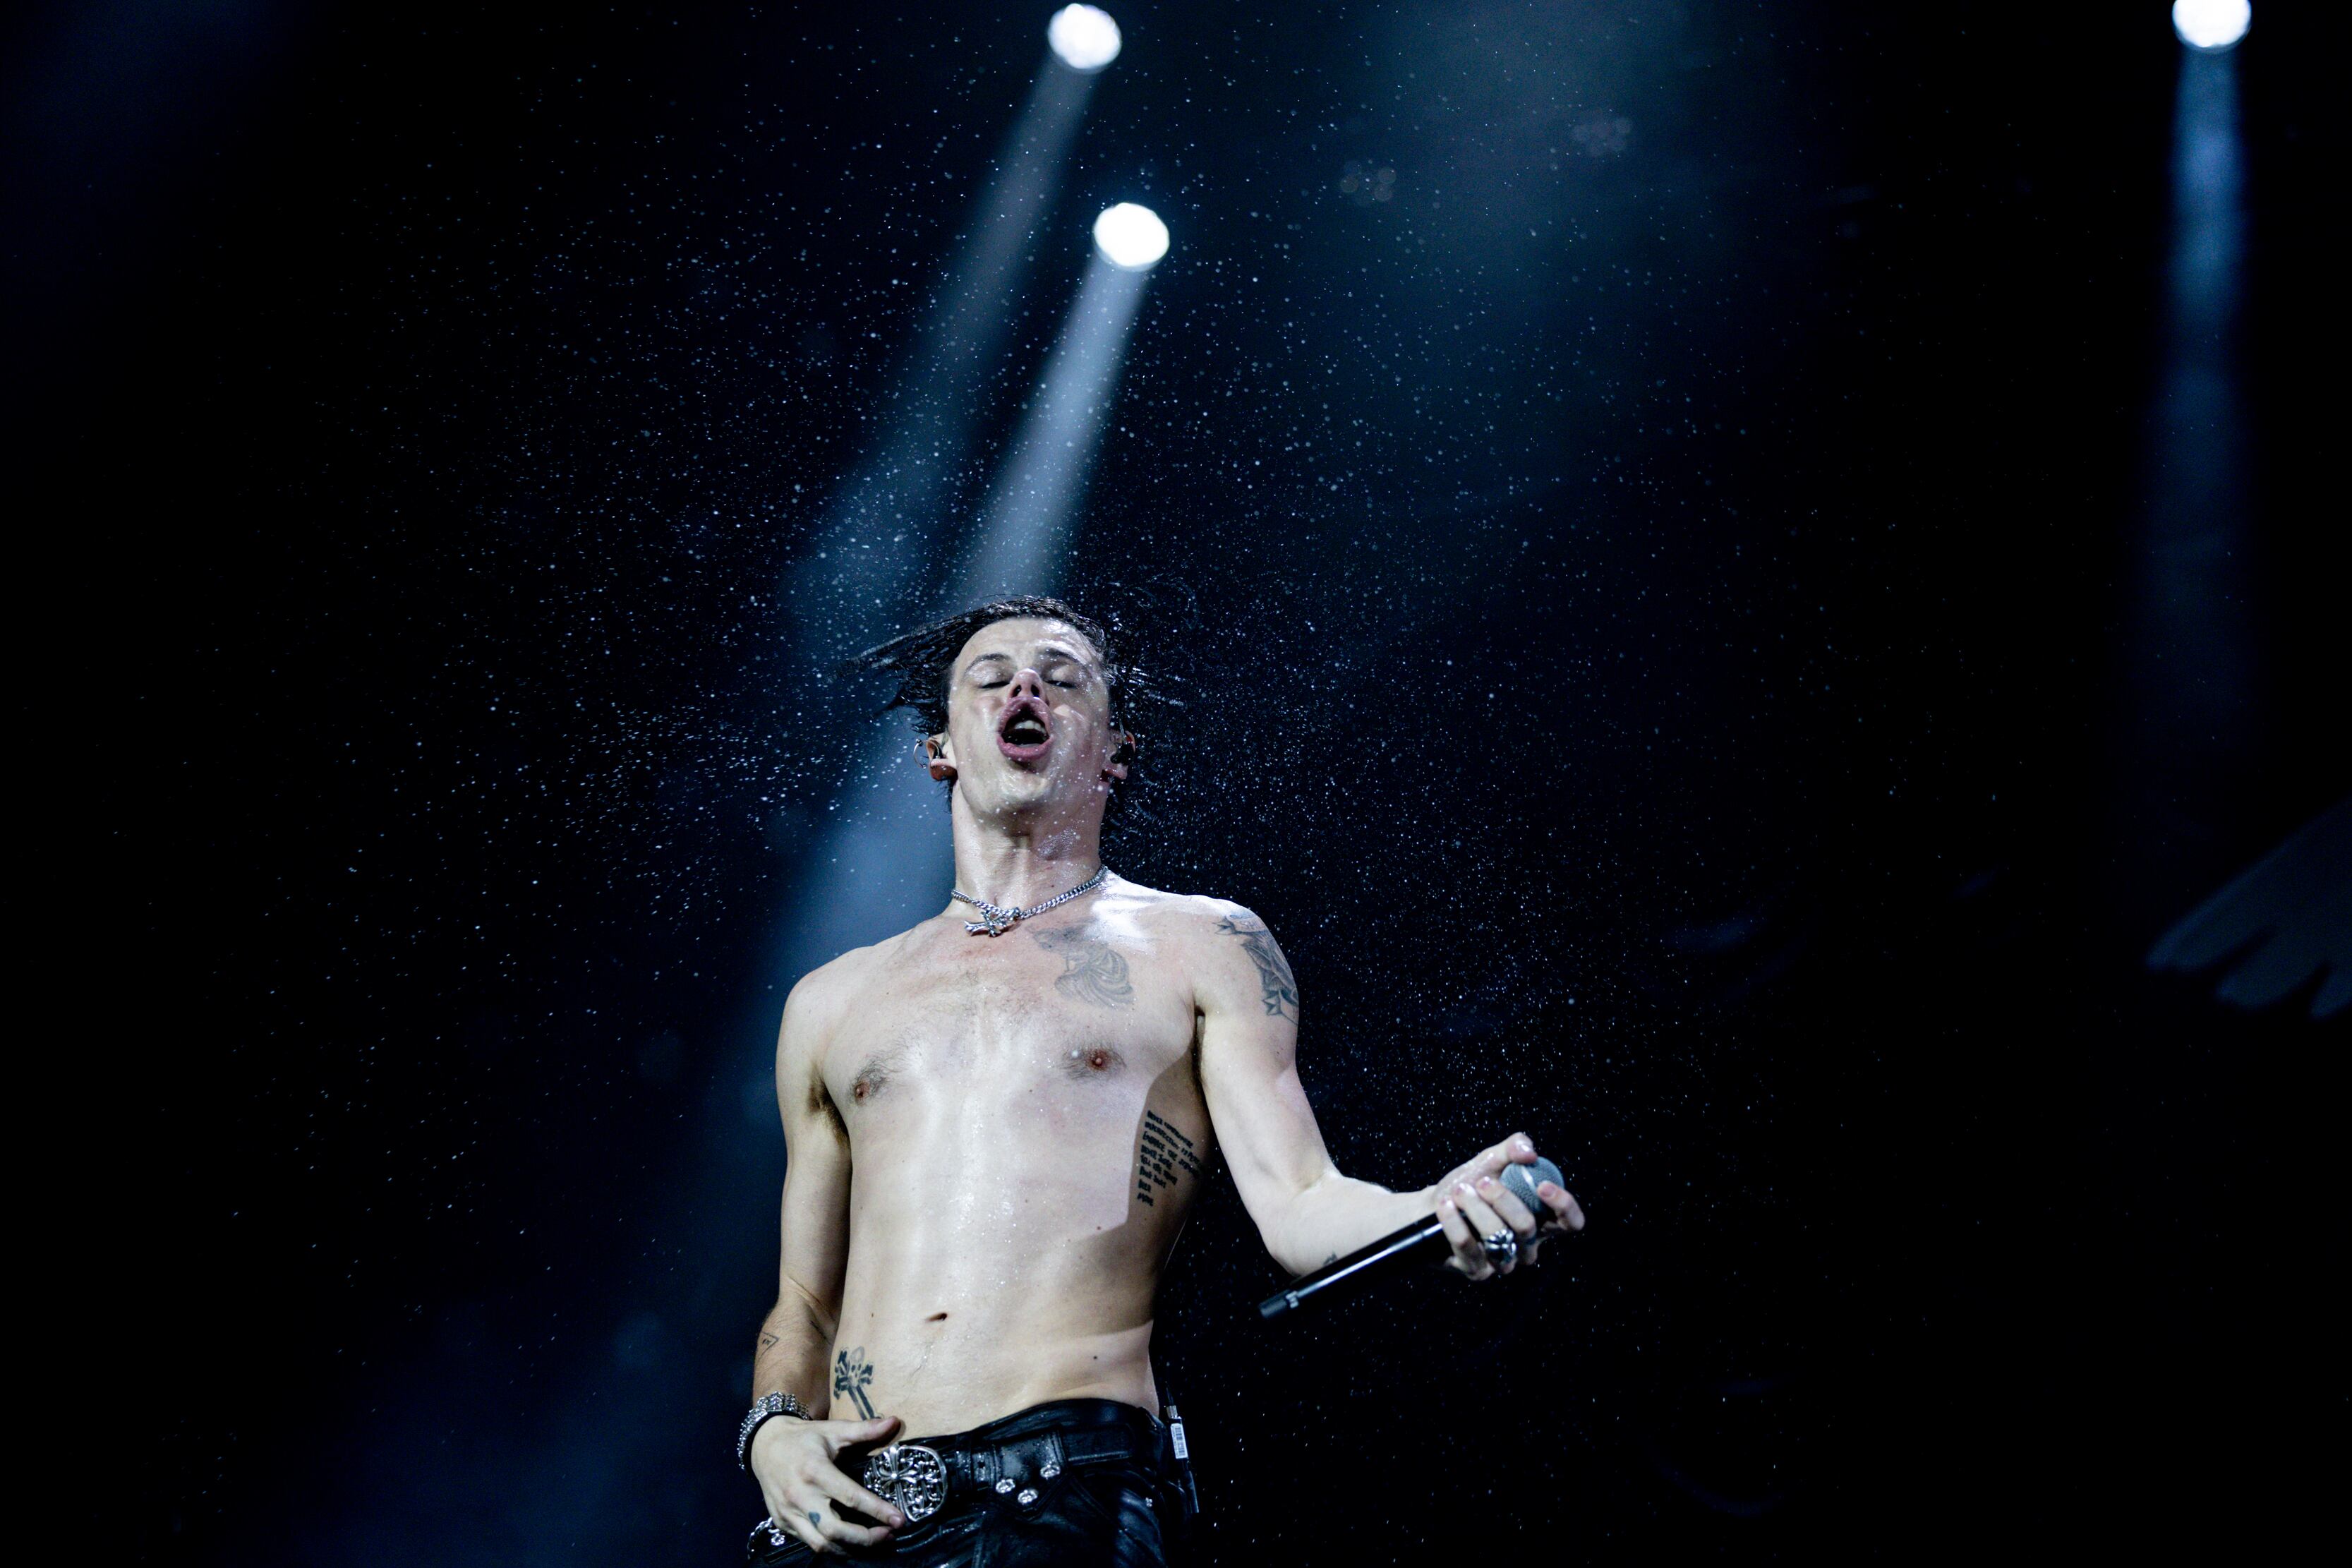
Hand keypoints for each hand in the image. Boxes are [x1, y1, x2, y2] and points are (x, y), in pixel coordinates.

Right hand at [750, 1412, 908, 1553]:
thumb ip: (864, 1430)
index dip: (877, 1511)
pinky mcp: (782, 1523)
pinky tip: (849, 1542)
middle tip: (890, 1536)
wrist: (764, 1445)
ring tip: (874, 1542)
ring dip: (850, 1548)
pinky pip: (808, 1542)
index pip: (850, 1497)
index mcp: (815, 1471)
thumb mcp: (833, 1430)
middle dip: (866, 1538)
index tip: (899, 1520)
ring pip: (820, 1543)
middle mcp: (800, 1496)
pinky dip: (831, 1546)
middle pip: (834, 1530)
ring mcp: (788, 1513)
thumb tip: (894, 1422)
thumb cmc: (804, 1438)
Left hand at [1431, 1131, 1584, 1279]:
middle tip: (1482, 1182)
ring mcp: (1504, 1260)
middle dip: (1502, 1198)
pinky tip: (1446, 1206)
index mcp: (1541, 1219)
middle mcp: (1527, 1244)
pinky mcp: (1477, 1270)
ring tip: (1459, 1191)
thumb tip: (1530, 1152)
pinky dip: (1454, 1222)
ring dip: (1476, 1209)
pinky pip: (1469, 1248)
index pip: (1570, 1222)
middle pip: (1527, 1226)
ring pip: (1498, 1237)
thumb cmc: (1472, 1184)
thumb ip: (1513, 1148)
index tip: (1541, 1185)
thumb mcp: (1492, 1160)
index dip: (1564, 1206)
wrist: (1434, 1205)